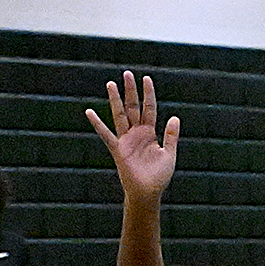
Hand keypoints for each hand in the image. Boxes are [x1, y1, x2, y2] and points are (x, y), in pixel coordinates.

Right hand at [84, 71, 179, 202]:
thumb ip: (171, 136)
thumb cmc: (159, 175)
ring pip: (119, 115)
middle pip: (133, 107)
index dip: (148, 94)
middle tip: (127, 74)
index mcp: (150, 133)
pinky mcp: (118, 149)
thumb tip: (175, 117)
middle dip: (131, 91)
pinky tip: (89, 112)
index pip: (149, 108)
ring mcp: (126, 140)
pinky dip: (98, 124)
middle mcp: (136, 133)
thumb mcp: (169, 154)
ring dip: (115, 100)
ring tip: (111, 84)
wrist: (148, 192)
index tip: (146, 78)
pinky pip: (106, 134)